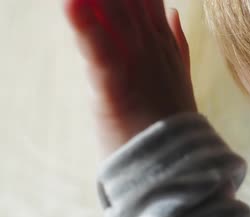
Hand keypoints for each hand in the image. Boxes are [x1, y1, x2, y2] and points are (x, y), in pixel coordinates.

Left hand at [64, 0, 196, 158]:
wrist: (177, 168)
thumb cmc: (170, 125)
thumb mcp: (178, 77)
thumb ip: (176, 42)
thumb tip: (176, 12)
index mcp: (164, 42)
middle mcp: (150, 44)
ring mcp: (135, 62)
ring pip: (113, 10)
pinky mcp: (113, 84)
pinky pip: (97, 48)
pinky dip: (83, 24)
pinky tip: (71, 2)